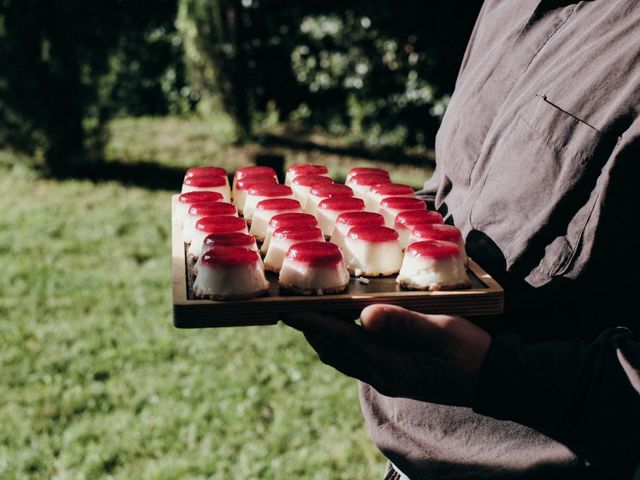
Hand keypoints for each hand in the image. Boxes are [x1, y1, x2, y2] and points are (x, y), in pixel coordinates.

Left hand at [282, 304, 491, 406]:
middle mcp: (381, 374)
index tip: (286, 308)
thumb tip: (364, 316)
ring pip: (341, 356)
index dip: (311, 322)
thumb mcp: (441, 331)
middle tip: (295, 301)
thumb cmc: (469, 351)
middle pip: (332, 350)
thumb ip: (403, 323)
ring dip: (323, 335)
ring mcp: (385, 377)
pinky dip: (341, 340)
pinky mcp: (393, 375)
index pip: (339, 339)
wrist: (492, 380)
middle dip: (310, 328)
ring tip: (313, 309)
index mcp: (389, 364)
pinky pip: (355, 358)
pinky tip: (345, 323)